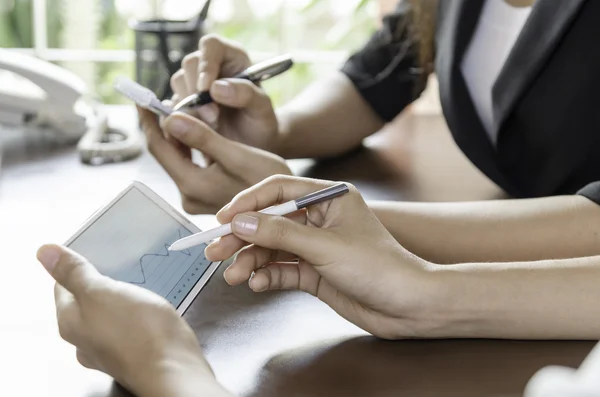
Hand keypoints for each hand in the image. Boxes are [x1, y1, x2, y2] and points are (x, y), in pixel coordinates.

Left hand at [36, 245, 227, 396]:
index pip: (62, 286)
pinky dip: (134, 314)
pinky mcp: (133, 353)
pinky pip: (127, 327)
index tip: (96, 251)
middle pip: (85, 303)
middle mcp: (84, 340)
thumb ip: (74, 272)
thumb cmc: (136, 329)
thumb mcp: (101, 291)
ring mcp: (108, 350)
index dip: (76, 266)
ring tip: (136, 282)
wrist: (173, 367)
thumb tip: (44, 251)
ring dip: (118, 299)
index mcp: (70, 322)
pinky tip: (148, 307)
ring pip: (107, 315)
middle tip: (119, 263)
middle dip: (99, 282)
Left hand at [140, 107, 291, 213]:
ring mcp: (195, 197)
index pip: (160, 148)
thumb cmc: (268, 179)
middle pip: (166, 154)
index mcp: (193, 185)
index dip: (149, 121)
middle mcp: (188, 195)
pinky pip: (187, 166)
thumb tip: (170, 119)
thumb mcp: (237, 155)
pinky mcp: (203, 196)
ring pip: (177, 159)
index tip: (142, 98)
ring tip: (175, 110)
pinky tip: (192, 132)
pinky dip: (188, 148)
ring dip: (176, 136)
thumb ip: (202, 138)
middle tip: (158, 99)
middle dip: (163, 126)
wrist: (286, 204)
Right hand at [170, 34, 279, 152]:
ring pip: (179, 82)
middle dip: (197, 91)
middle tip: (212, 116)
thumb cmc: (262, 122)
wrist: (253, 144)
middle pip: (190, 64)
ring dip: (191, 105)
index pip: (212, 45)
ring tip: (213, 124)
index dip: (206, 64)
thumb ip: (246, 94)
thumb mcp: (262, 109)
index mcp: (233, 57)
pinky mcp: (185, 101)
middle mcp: (212, 65)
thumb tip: (215, 88)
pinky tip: (199, 128)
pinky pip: (174, 102)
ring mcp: (195, 82)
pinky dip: (183, 116)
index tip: (205, 89)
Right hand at [205, 175, 438, 338]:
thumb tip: (240, 223)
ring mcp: (316, 246)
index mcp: (329, 197)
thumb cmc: (380, 267)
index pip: (279, 190)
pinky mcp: (315, 272)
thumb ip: (280, 234)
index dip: (248, 203)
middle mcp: (320, 219)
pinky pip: (283, 270)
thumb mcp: (325, 246)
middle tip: (215, 250)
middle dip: (243, 237)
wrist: (409, 306)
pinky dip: (267, 276)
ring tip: (233, 276)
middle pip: (270, 222)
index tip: (223, 218)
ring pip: (273, 248)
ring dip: (251, 261)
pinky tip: (256, 283)